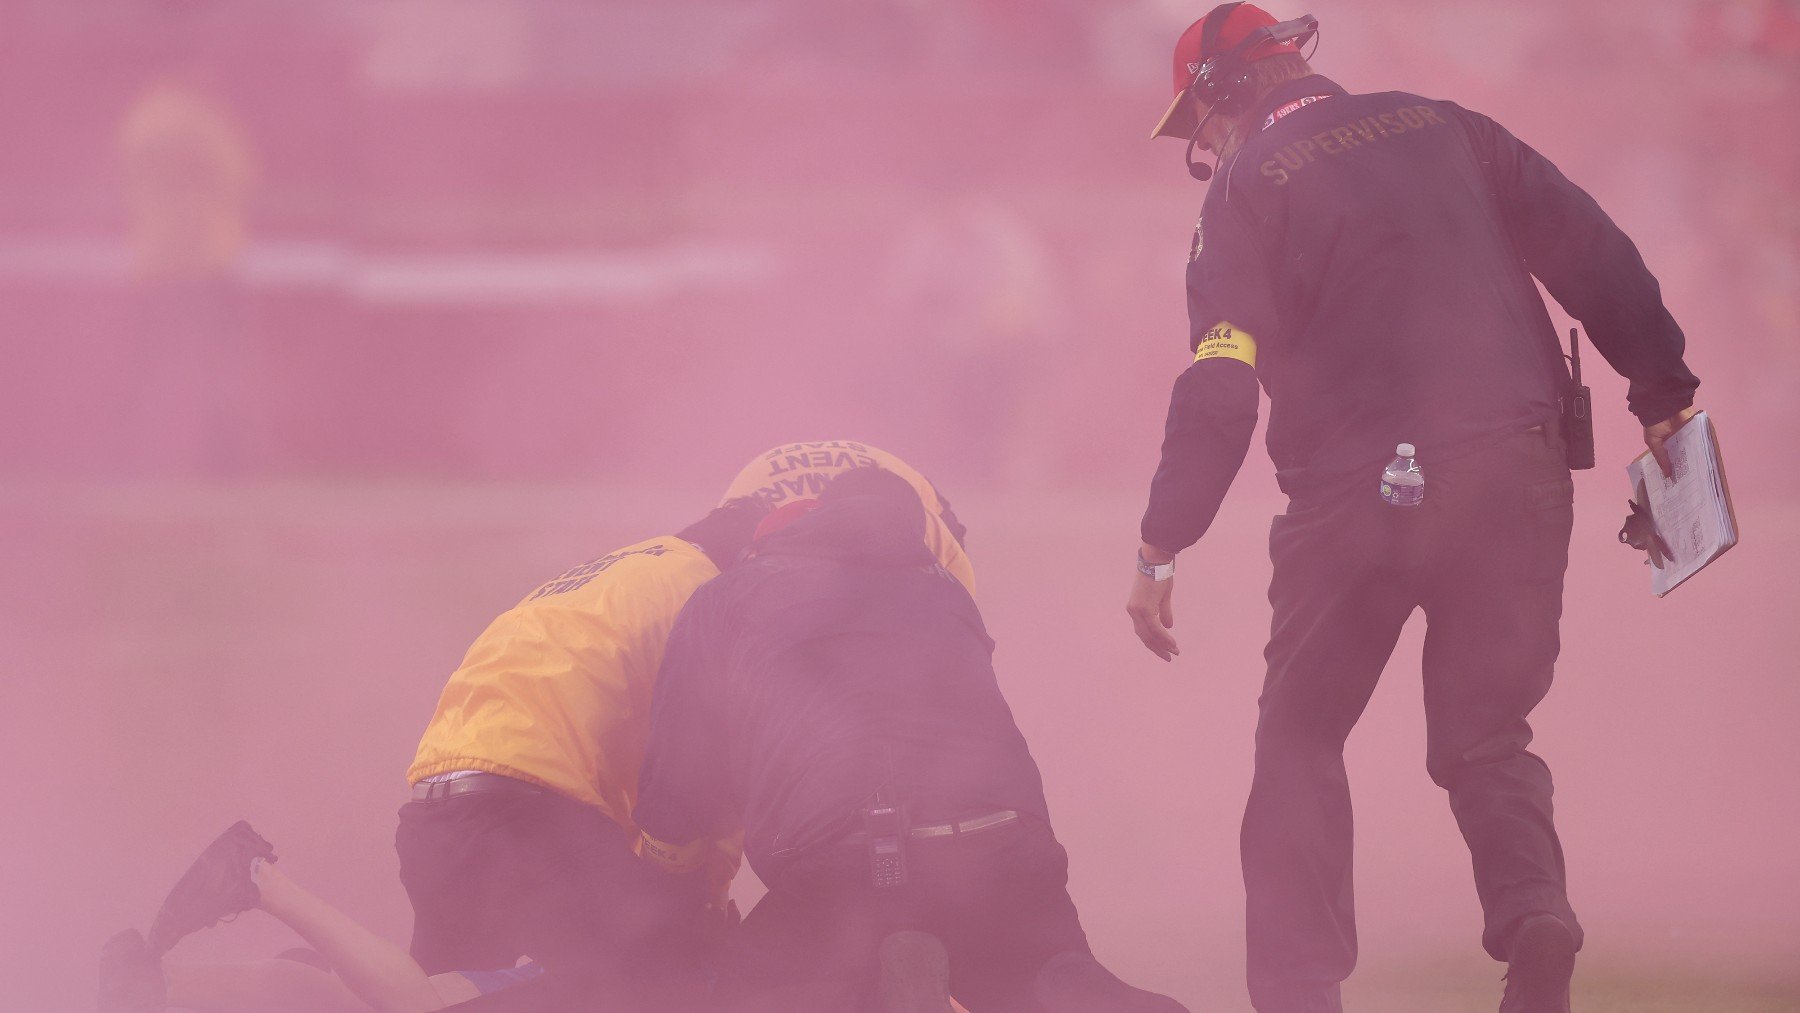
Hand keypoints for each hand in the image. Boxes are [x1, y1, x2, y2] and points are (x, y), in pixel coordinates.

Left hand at [1125, 545, 1178, 661]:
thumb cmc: (1159, 575)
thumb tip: (1168, 626)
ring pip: (1149, 635)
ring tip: (1174, 652)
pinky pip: (1155, 629)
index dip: (1153, 642)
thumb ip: (1164, 612)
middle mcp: (1133, 611)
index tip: (1164, 650)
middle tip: (1169, 657)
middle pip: (1144, 637)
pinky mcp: (1144, 609)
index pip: (1143, 631)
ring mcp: (1137, 611)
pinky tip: (1172, 644)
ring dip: (1162, 645)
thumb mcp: (1162, 596)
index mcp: (1135, 608)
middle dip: (1157, 648)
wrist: (1156, 561)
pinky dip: (1164, 638)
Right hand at [1644, 406, 1699, 478]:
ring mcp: (1689, 438)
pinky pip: (1700, 444)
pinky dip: (1701, 452)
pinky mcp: (1697, 433)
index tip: (1676, 482)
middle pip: (1684, 457)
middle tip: (1688, 482)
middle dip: (1685, 468)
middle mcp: (1679, 442)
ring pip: (1693, 452)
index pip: (1671, 459)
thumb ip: (1661, 458)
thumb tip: (1667, 475)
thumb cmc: (1655, 424)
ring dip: (1694, 461)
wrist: (1665, 407)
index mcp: (1667, 445)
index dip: (1673, 469)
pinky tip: (1701, 463)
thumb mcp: (1653, 442)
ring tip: (1696, 476)